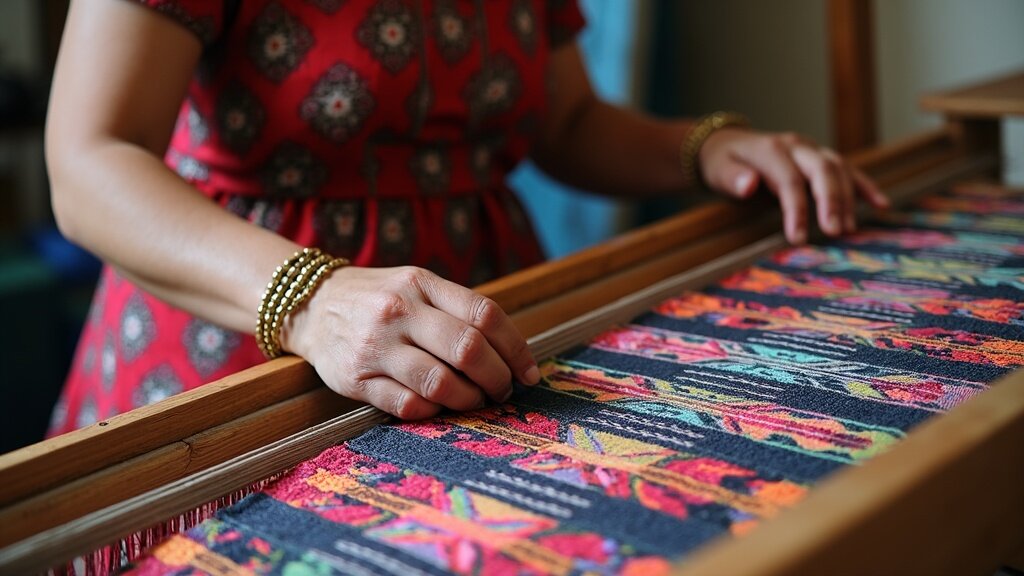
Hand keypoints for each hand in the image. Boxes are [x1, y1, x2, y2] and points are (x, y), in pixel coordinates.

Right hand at [280, 266, 539, 418]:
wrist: (311, 306)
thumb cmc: (379, 299)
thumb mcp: (416, 285)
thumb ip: (457, 310)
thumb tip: (510, 353)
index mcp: (421, 284)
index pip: (484, 315)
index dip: (515, 348)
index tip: (528, 372)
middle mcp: (398, 312)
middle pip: (468, 349)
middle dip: (497, 378)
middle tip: (503, 390)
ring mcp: (375, 347)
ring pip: (441, 383)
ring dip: (470, 399)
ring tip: (475, 400)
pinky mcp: (355, 380)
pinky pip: (409, 405)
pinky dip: (434, 410)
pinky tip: (440, 405)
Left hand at [698, 129, 888, 243]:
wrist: (726, 144)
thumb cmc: (722, 163)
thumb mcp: (718, 170)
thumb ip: (733, 178)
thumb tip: (748, 185)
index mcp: (770, 150)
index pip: (789, 180)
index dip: (796, 209)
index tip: (798, 239)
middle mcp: (796, 146)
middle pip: (822, 169)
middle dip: (831, 200)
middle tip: (835, 232)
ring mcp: (812, 150)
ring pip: (838, 168)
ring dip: (848, 198)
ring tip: (849, 230)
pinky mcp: (821, 158)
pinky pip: (848, 170)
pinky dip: (865, 186)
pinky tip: (881, 205)